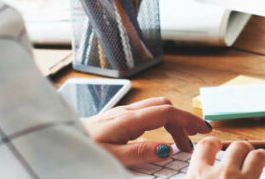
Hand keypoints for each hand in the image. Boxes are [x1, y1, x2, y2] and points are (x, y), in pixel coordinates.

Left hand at [81, 97, 212, 165]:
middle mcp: (127, 112)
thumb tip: (167, 149)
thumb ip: (140, 152)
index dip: (188, 119)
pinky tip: (158, 137)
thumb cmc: (83, 148)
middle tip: (191, 142)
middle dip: (183, 121)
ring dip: (172, 121)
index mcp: (128, 120)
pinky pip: (146, 113)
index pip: (167, 112)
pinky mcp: (117, 117)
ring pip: (155, 108)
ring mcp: (121, 112)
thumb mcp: (112, 156)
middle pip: (165, 107)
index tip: (203, 130)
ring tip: (179, 143)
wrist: (60, 140)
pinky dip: (160, 121)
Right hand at [187, 138, 264, 178]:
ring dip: (263, 156)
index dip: (212, 144)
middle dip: (244, 149)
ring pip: (259, 155)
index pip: (204, 147)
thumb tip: (198, 176)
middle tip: (246, 158)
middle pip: (237, 147)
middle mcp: (223, 175)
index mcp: (198, 177)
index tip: (216, 145)